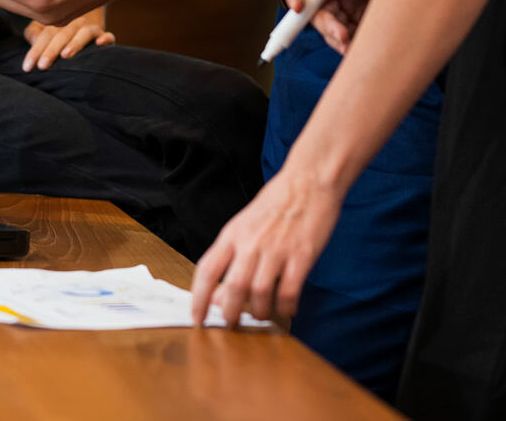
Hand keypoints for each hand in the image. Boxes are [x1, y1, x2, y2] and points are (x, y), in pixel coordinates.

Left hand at [21, 8, 115, 71]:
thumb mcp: (43, 29)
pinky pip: (108, 36)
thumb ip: (34, 34)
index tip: (27, 67)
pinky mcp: (104, 36)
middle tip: (42, 66)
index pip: (44, 35)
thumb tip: (34, 41)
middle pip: (61, 35)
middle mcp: (74, 23)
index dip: (35, 51)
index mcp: (57, 22)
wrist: (88, 15)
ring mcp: (91, 28)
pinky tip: (100, 43)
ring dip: (75, 43)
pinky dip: (105, 38)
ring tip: (65, 55)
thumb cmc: (59, 30)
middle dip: (51, 51)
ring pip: (84, 33)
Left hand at [189, 162, 344, 325]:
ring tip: (262, 314)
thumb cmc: (276, 204)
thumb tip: (217, 292)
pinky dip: (286, 307)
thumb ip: (230, 256)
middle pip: (232, 288)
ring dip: (259, 312)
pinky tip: (287, 309)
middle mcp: (250, 243)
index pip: (206, 271)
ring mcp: (276, 250)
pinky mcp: (302, 255)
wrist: (308, 182)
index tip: (197, 319)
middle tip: (233, 323)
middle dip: (230, 313)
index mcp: (232, 235)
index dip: (198, 299)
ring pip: (259, 293)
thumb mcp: (244, 225)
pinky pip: (289, 291)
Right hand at [287, 0, 394, 54]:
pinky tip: (361, 48)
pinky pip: (349, 37)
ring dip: (337, 40)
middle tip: (342, 35)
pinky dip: (352, 45)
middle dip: (325, 25)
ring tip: (352, 48)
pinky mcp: (360, 20)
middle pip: (316, 11)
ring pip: (331, 28)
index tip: (298, 9)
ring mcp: (347, 6)